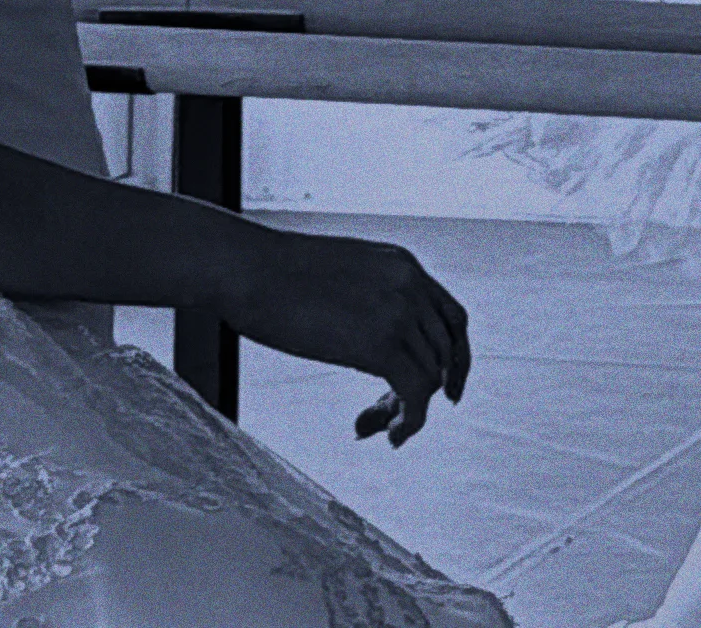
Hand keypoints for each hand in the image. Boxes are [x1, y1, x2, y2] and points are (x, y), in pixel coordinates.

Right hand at [229, 227, 470, 446]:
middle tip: (391, 415)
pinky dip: (410, 422)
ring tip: (370, 426)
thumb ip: (366, 297)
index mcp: (403, 265)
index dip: (454, 358)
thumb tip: (365, 330)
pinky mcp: (379, 344)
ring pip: (430, 377)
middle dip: (427, 390)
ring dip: (407, 410)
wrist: (245, 268)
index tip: (445, 388)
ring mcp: (398, 312)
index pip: (453, 318)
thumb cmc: (272, 273)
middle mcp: (411, 285)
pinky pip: (415, 394)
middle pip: (445, 353)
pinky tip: (391, 436)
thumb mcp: (338, 274)